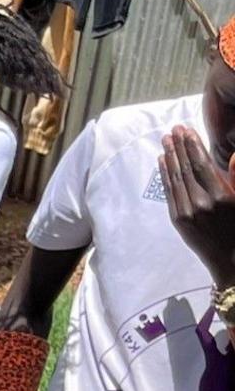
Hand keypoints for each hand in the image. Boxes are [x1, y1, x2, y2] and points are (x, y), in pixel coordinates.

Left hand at [161, 126, 234, 286]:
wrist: (230, 260)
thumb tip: (233, 155)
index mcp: (222, 196)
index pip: (201, 164)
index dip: (192, 145)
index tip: (186, 129)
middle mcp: (201, 203)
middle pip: (185, 168)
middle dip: (178, 147)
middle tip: (173, 129)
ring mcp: (187, 213)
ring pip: (175, 179)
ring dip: (169, 157)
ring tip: (165, 141)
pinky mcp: (178, 221)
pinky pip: (169, 193)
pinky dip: (165, 176)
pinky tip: (162, 162)